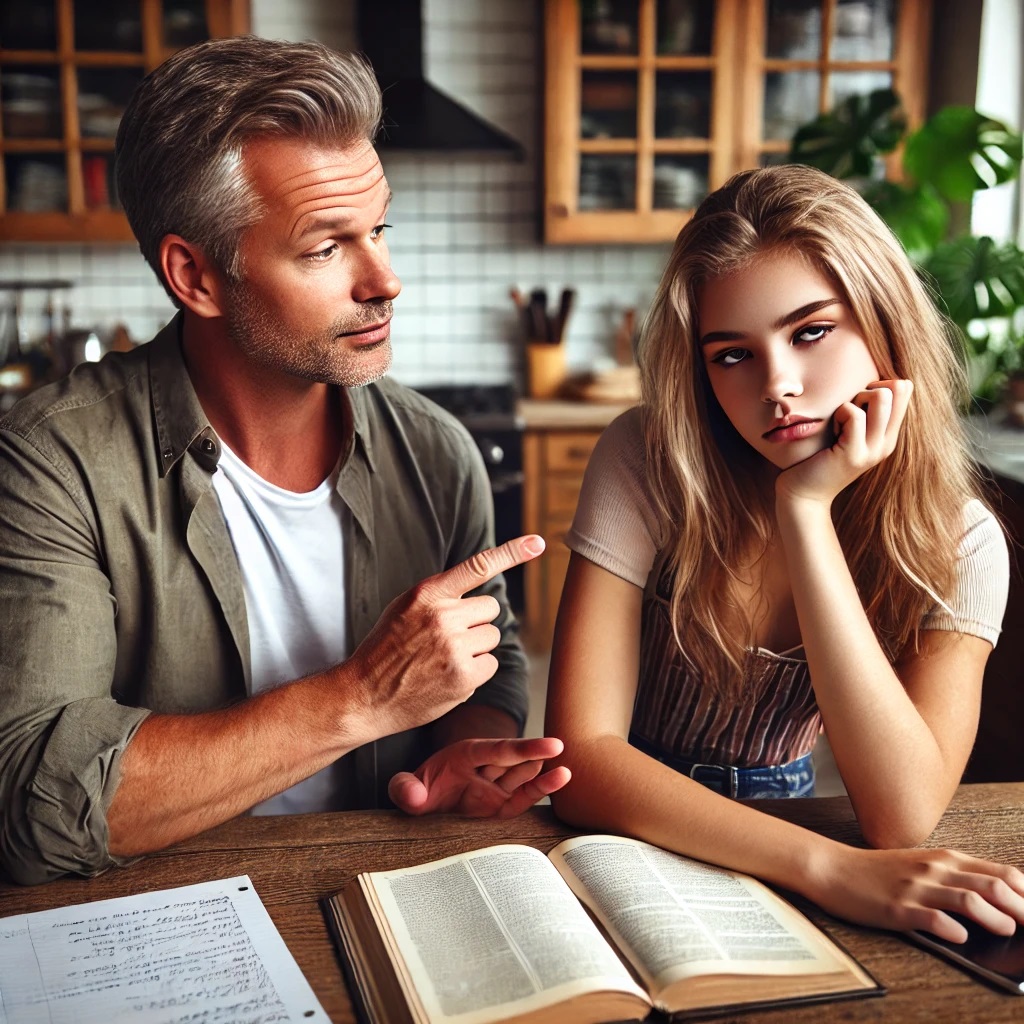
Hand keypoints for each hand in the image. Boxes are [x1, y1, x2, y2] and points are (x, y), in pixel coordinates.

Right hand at [345, 535, 545, 735]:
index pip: (477, 566)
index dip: (511, 553)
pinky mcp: (464, 676)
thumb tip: (480, 593)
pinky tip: (447, 677)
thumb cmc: (386, 650)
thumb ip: (439, 596)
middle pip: (491, 609)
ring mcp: (454, 647)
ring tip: (442, 659)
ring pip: (492, 637)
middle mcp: (443, 616)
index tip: (537, 542)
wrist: (365, 696)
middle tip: (448, 638)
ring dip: (475, 648)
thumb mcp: (404, 609)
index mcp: (427, 594)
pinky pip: (490, 664)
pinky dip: (475, 672)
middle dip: (477, 622)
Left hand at [388, 737, 571, 817]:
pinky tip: (563, 777)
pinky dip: (544, 787)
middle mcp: (487, 766)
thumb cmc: (417, 791)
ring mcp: (497, 785)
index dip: (525, 748)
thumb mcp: (405, 789)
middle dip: (531, 758)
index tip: (553, 746)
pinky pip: (526, 796)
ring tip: (561, 772)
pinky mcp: (503, 805)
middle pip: (516, 761)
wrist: (422, 806)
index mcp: (466, 754)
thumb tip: (416, 797)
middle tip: (545, 760)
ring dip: (541, 774)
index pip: (500, 750)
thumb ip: (405, 789)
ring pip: (526, 774)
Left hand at [776, 379, 912, 505]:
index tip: (857, 404)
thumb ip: (861, 412)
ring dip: (853, 400)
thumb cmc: (818, 458)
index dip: (878, 384)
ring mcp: (872, 449)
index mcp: (887, 435)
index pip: (905, 389)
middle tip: (845, 413)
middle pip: (896, 388)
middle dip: (866, 389)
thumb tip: (870, 382)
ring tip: (839, 422)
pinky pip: (854, 414)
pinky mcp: (853, 454)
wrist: (804, 495)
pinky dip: (840, 413)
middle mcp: (886, 443)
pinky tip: (831, 430)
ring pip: (880, 397)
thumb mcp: (846, 432)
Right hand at [808, 844, 1023, 941]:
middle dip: (1021, 909)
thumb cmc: (879, 871)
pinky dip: (953, 930)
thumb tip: (998, 898)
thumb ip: (956, 877)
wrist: (833, 868)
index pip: (1002, 873)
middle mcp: (935, 870)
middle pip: (992, 886)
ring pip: (969, 900)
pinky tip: (960, 937)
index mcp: (945, 859)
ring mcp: (916, 889)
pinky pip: (933, 919)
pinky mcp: (898, 908)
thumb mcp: (922, 866)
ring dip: (995, 918)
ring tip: (1006, 930)